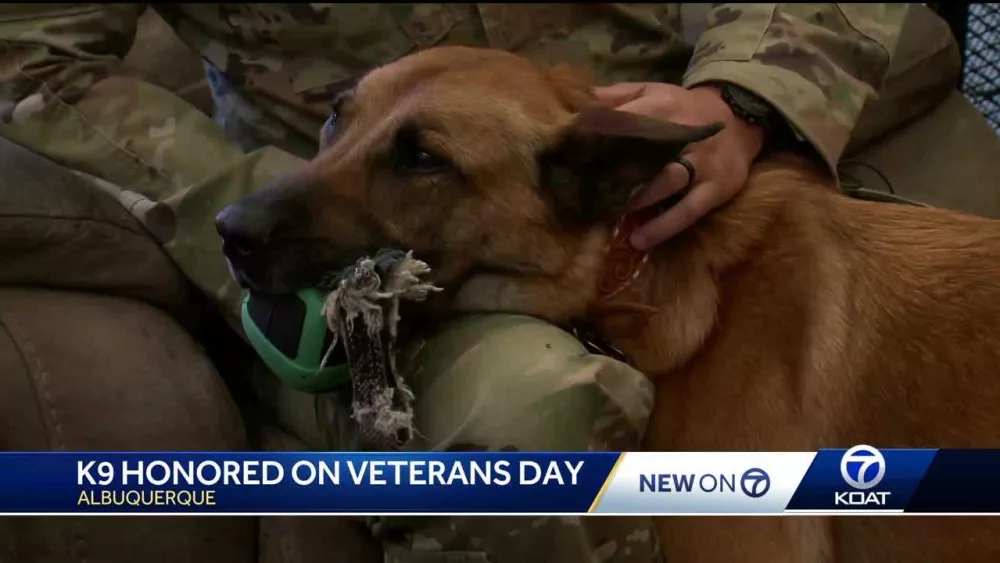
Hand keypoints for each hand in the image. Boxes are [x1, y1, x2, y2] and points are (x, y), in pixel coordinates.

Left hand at [594, 82, 764, 249]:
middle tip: (587, 193)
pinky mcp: (717, 189)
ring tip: (610, 214)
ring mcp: (703, 164)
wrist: (740, 118)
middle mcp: (686, 134)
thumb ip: (617, 96)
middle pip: (647, 155)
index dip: (600, 139)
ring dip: (638, 200)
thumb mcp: (654, 91)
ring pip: (668, 182)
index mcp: (665, 106)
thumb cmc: (684, 109)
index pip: (626, 122)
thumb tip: (579, 101)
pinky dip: (664, 226)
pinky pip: (688, 211)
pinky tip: (640, 239)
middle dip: (617, 174)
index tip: (573, 156)